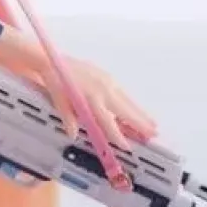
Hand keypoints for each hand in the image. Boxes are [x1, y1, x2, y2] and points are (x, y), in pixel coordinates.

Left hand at [38, 55, 158, 149]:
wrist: (53, 60)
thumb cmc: (56, 81)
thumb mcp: (58, 101)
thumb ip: (68, 119)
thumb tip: (73, 134)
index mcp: (90, 98)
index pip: (106, 121)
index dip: (117, 135)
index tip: (126, 146)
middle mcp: (102, 89)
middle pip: (125, 110)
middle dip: (140, 124)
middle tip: (153, 134)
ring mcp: (107, 81)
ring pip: (127, 101)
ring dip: (141, 114)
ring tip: (153, 125)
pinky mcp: (107, 76)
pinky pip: (123, 93)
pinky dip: (132, 103)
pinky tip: (138, 111)